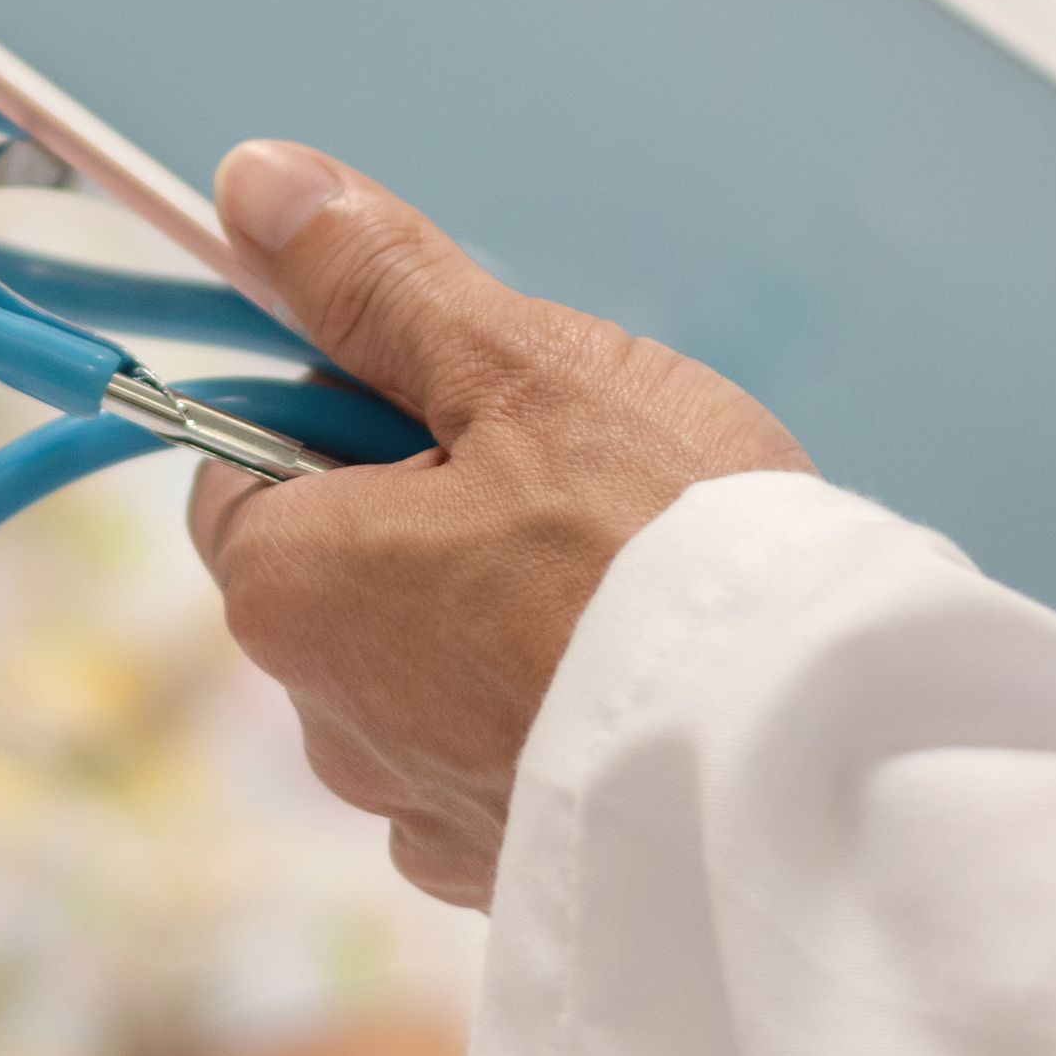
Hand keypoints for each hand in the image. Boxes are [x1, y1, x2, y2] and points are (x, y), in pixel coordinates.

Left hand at [188, 143, 808, 906]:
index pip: (246, 463)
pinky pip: (498, 762)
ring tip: (626, 588)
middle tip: (572, 484)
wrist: (809, 757)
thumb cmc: (663, 551)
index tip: (458, 398)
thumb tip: (253, 186)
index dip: (346, 410)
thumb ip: (377, 285)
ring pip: (424, 669)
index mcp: (292, 584)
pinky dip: (549, 716)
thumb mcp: (519, 373)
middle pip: (341, 567)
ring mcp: (415, 809)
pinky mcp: (503, 870)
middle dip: (430, 514)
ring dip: (493, 619)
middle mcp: (322, 718)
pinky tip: (639, 684)